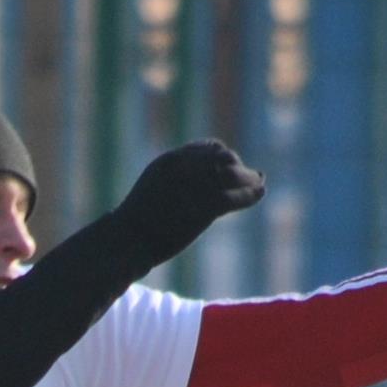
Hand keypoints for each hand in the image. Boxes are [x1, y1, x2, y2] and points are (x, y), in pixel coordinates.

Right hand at [115, 140, 266, 261]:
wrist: (127, 239)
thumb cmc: (134, 225)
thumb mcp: (150, 193)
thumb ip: (170, 184)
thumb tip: (183, 193)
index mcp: (170, 161)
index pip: (208, 147)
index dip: (224, 156)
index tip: (233, 165)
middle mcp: (185, 168)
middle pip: (224, 158)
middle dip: (239, 167)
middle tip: (251, 177)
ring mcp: (195, 186)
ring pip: (233, 175)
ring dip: (249, 180)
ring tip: (259, 185)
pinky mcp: (204, 207)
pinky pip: (234, 196)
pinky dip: (250, 195)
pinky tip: (258, 194)